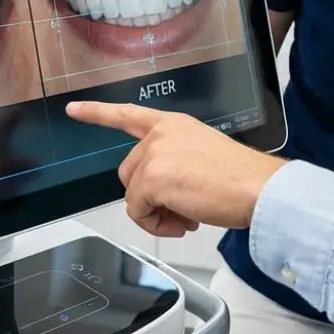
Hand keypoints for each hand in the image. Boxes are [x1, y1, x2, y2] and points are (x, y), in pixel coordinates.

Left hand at [66, 101, 286, 236]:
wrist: (258, 188)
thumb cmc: (242, 178)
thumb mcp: (202, 156)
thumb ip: (173, 163)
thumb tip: (160, 193)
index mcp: (174, 124)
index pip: (128, 114)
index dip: (97, 113)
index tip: (74, 109)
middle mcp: (161, 135)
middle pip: (129, 173)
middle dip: (149, 197)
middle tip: (181, 210)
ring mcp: (155, 155)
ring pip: (133, 195)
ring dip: (155, 213)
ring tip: (187, 217)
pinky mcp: (152, 179)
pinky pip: (138, 212)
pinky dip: (156, 224)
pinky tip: (184, 221)